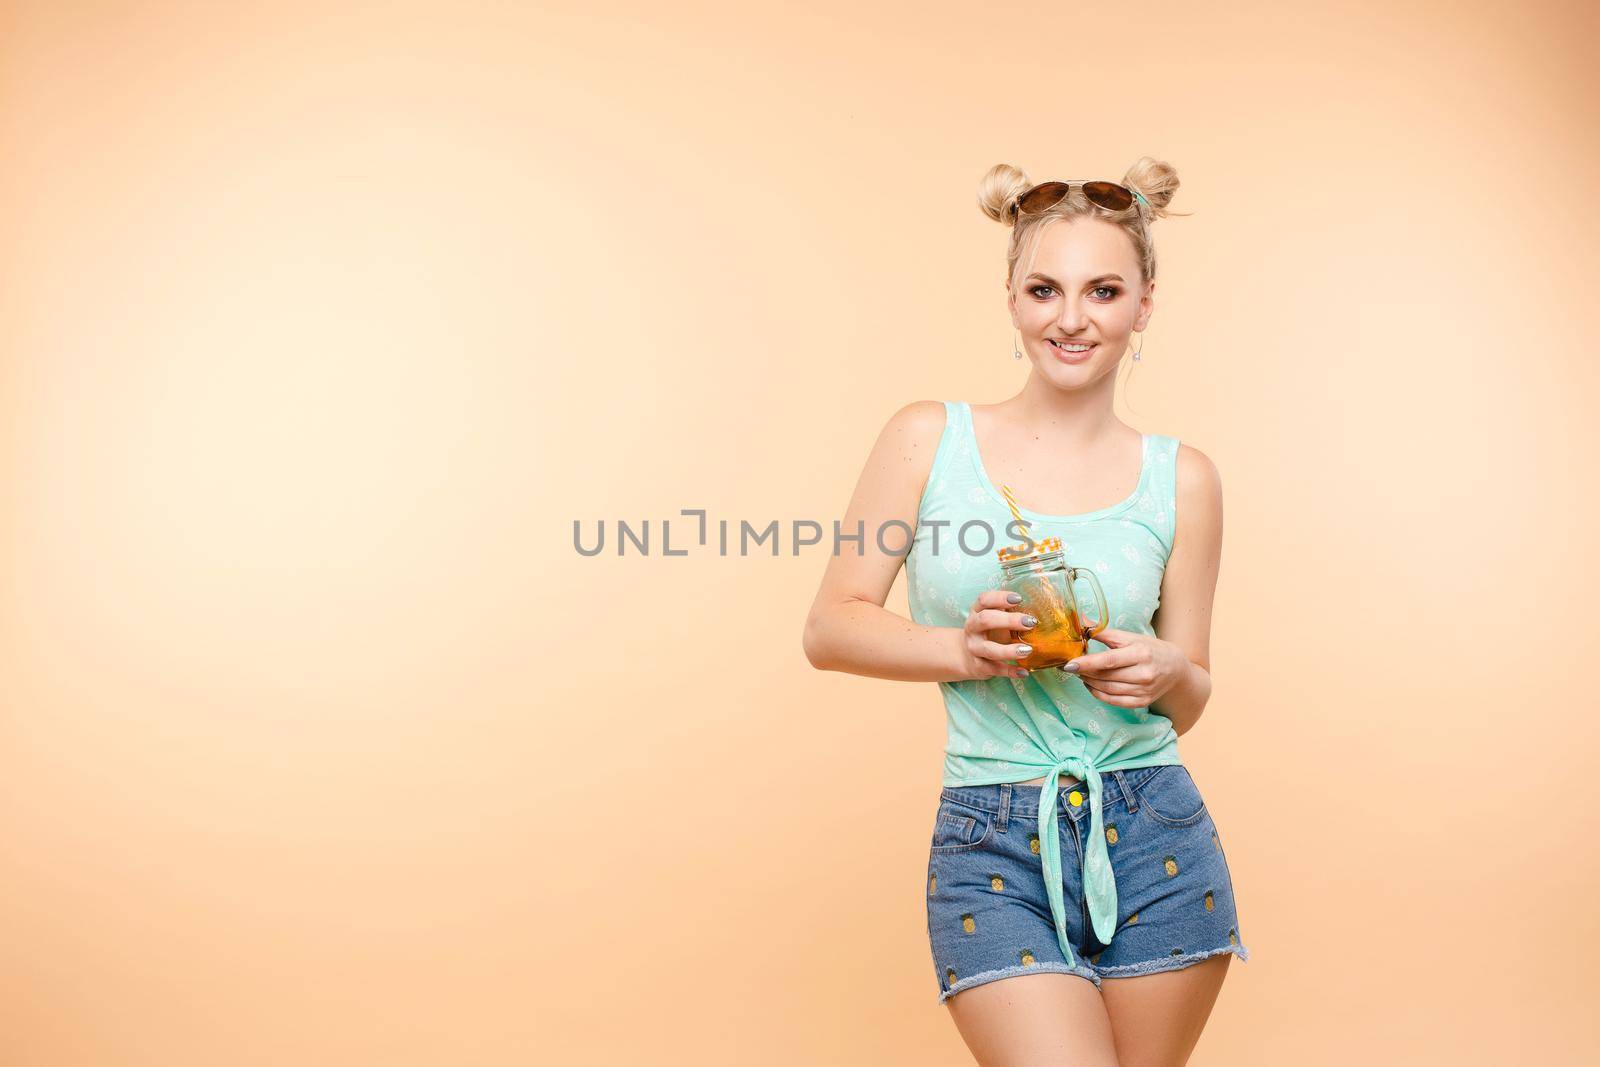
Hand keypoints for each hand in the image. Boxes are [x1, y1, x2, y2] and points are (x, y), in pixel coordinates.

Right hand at [956, 590, 1037, 680]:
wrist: (967, 655)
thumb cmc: (989, 632)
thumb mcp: (995, 618)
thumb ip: (1010, 611)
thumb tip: (1039, 603)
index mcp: (977, 611)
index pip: (984, 600)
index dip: (1000, 598)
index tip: (1019, 598)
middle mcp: (972, 628)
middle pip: (986, 620)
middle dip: (1009, 621)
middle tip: (1031, 622)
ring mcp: (974, 648)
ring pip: (989, 649)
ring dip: (1009, 650)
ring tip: (1028, 650)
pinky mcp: (979, 666)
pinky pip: (995, 669)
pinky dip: (1010, 671)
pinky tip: (1024, 672)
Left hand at [1060, 627, 1188, 707]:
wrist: (1176, 668)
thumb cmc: (1149, 649)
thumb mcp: (1130, 637)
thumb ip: (1105, 633)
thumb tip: (1081, 624)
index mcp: (1140, 654)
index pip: (1108, 661)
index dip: (1087, 664)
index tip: (1069, 664)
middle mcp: (1143, 674)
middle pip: (1105, 676)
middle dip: (1085, 672)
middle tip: (1072, 666)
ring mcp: (1143, 690)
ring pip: (1107, 689)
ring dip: (1089, 682)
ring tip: (1081, 674)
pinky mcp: (1142, 702)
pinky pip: (1113, 701)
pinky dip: (1098, 693)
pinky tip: (1091, 685)